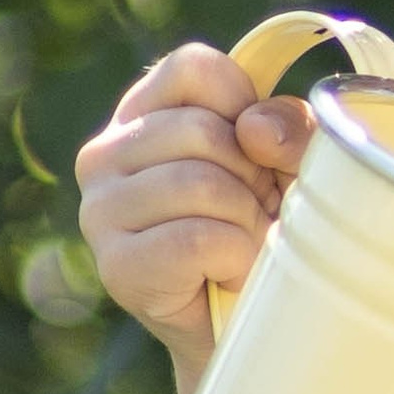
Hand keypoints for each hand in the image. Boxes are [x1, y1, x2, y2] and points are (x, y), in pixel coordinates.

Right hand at [75, 41, 310, 387]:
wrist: (249, 326)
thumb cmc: (268, 226)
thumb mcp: (293, 161)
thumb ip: (288, 127)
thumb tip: (254, 129)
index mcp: (143, 112)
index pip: (192, 67)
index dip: (243, 104)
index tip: (258, 152)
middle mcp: (105, 153)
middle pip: (201, 129)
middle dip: (252, 177)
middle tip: (254, 214)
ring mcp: (101, 210)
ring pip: (200, 184)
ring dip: (247, 222)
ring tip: (245, 246)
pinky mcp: (116, 265)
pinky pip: (195, 239)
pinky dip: (235, 257)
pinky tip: (231, 273)